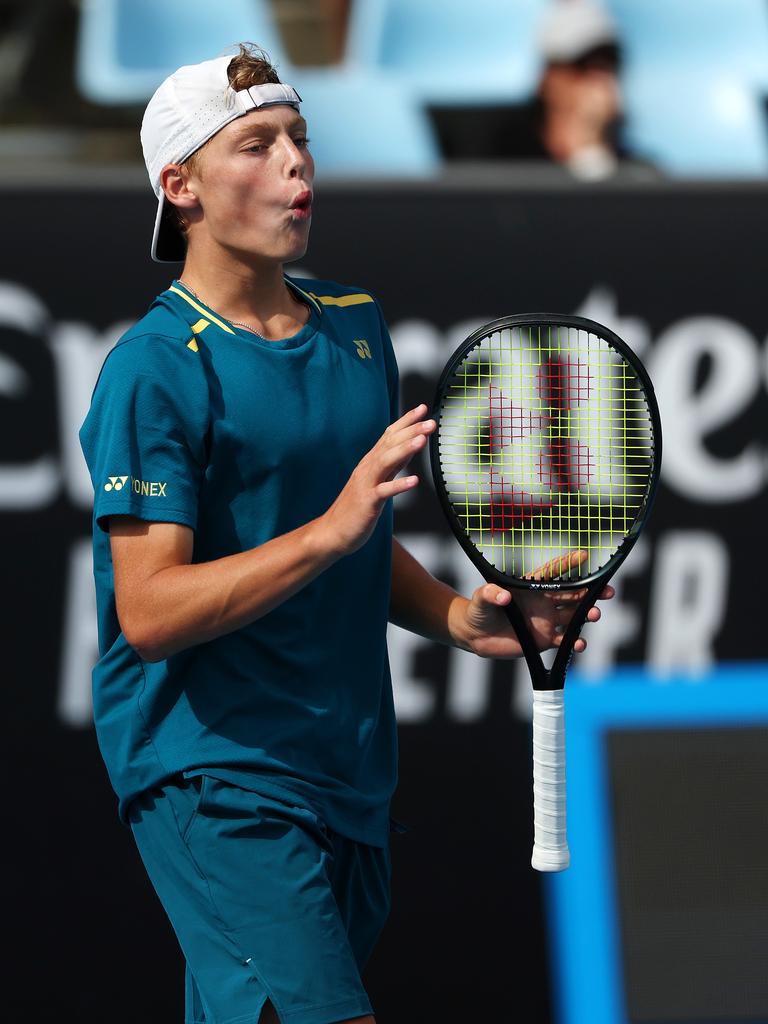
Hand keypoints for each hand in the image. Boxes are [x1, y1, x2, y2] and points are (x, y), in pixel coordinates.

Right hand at [318, 404, 434, 557]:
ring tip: (422, 439)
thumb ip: (392, 464)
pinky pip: (384, 491)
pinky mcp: (367, 502)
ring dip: (405, 449)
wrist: (332, 531)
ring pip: (386, 462)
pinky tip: (414, 481)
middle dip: (411, 431)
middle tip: (429, 421)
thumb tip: (410, 447)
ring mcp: (366, 484)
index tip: (422, 409)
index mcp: (370, 462)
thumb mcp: (376, 480)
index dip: (405, 421)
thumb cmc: (356, 507)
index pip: (389, 436)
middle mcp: (368, 468)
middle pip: (390, 444)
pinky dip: (399, 485)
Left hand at [448, 551, 614, 658]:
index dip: (568, 563)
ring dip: (588, 615)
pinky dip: (575, 642)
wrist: (475, 635)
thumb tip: (502, 596)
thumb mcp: (480, 598)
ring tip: (595, 614)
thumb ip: (489, 594)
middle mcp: (543, 602)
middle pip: (574, 594)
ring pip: (574, 616)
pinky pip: (566, 641)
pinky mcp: (545, 640)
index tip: (584, 555)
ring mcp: (547, 621)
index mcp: (531, 587)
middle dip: (592, 592)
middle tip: (608, 592)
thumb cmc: (478, 610)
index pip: (553, 572)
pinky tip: (580, 644)